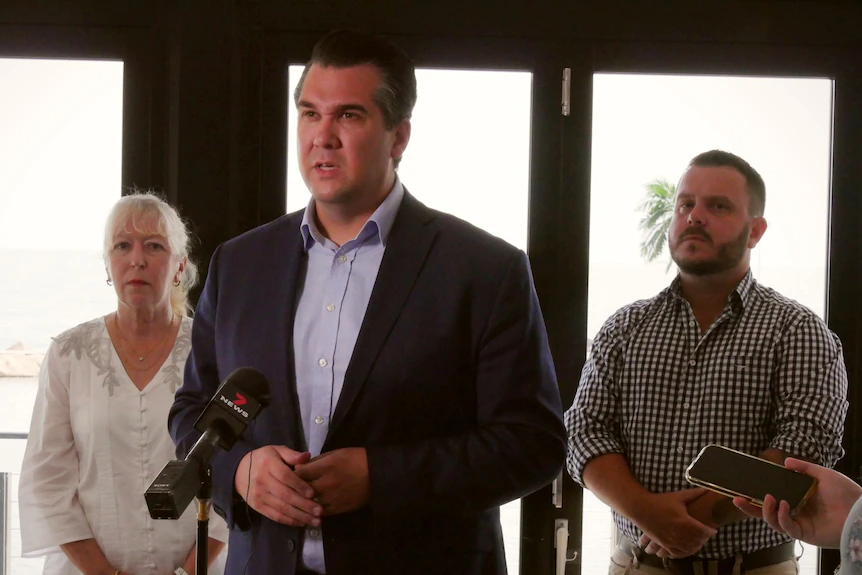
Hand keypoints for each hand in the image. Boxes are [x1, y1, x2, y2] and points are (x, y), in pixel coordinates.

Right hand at [234, 445, 321, 526]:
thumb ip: (292, 455)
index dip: (300, 486)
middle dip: (304, 505)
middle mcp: (262, 481)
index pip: (285, 477)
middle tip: (319, 511)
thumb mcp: (276, 450)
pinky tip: (301, 522)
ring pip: (281, 508)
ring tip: (315, 521)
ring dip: (300, 516)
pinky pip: (274, 516)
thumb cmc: (264, 459)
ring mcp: (259, 496)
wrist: (239, 471)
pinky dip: (289, 521)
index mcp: (268, 465)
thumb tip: (308, 456)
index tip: (313, 493)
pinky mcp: (257, 506)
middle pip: (285, 495)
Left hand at [294, 447, 369, 515]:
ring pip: (310, 503)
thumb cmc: (356, 459)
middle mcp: (327, 482)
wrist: (378, 474)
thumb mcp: (335, 453)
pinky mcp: (340, 508)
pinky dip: (316, 511)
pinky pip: (322, 513)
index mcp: (326, 466)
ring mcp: (333, 497)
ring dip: (305, 502)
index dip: (293, 475)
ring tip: (301, 500)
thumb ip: (316, 461)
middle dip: (296, 489)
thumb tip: (299, 467)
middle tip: (292, 490)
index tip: (289, 476)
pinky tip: (313, 509)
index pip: (300, 473)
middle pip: (302, 489)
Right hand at [633, 488, 716, 557]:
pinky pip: (676, 553)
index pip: (702, 531)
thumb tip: (706, 489)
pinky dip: (683, 554)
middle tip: (707, 536)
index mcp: (684, 521)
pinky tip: (686, 550)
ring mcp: (670, 540)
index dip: (710, 532)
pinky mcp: (663, 543)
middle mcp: (678, 533)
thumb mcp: (677, 496)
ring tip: (699, 543)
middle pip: (697, 541)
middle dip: (704, 539)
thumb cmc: (659, 501)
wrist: (640, 507)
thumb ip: (693, 494)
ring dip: (696, 547)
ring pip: (688, 549)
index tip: (713, 530)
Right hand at [733, 457, 861, 548]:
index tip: (743, 489)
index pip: (773, 498)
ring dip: (766, 511)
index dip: (758, 495)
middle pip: (767, 513)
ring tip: (768, 497)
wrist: (860, 511)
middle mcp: (796, 512)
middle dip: (750, 508)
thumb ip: (804, 467)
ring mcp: (800, 524)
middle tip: (737, 499)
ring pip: (773, 522)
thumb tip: (785, 460)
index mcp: (799, 499)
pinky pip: (787, 527)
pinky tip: (783, 505)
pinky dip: (781, 516)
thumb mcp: (822, 474)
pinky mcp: (805, 534)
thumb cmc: (846, 493)